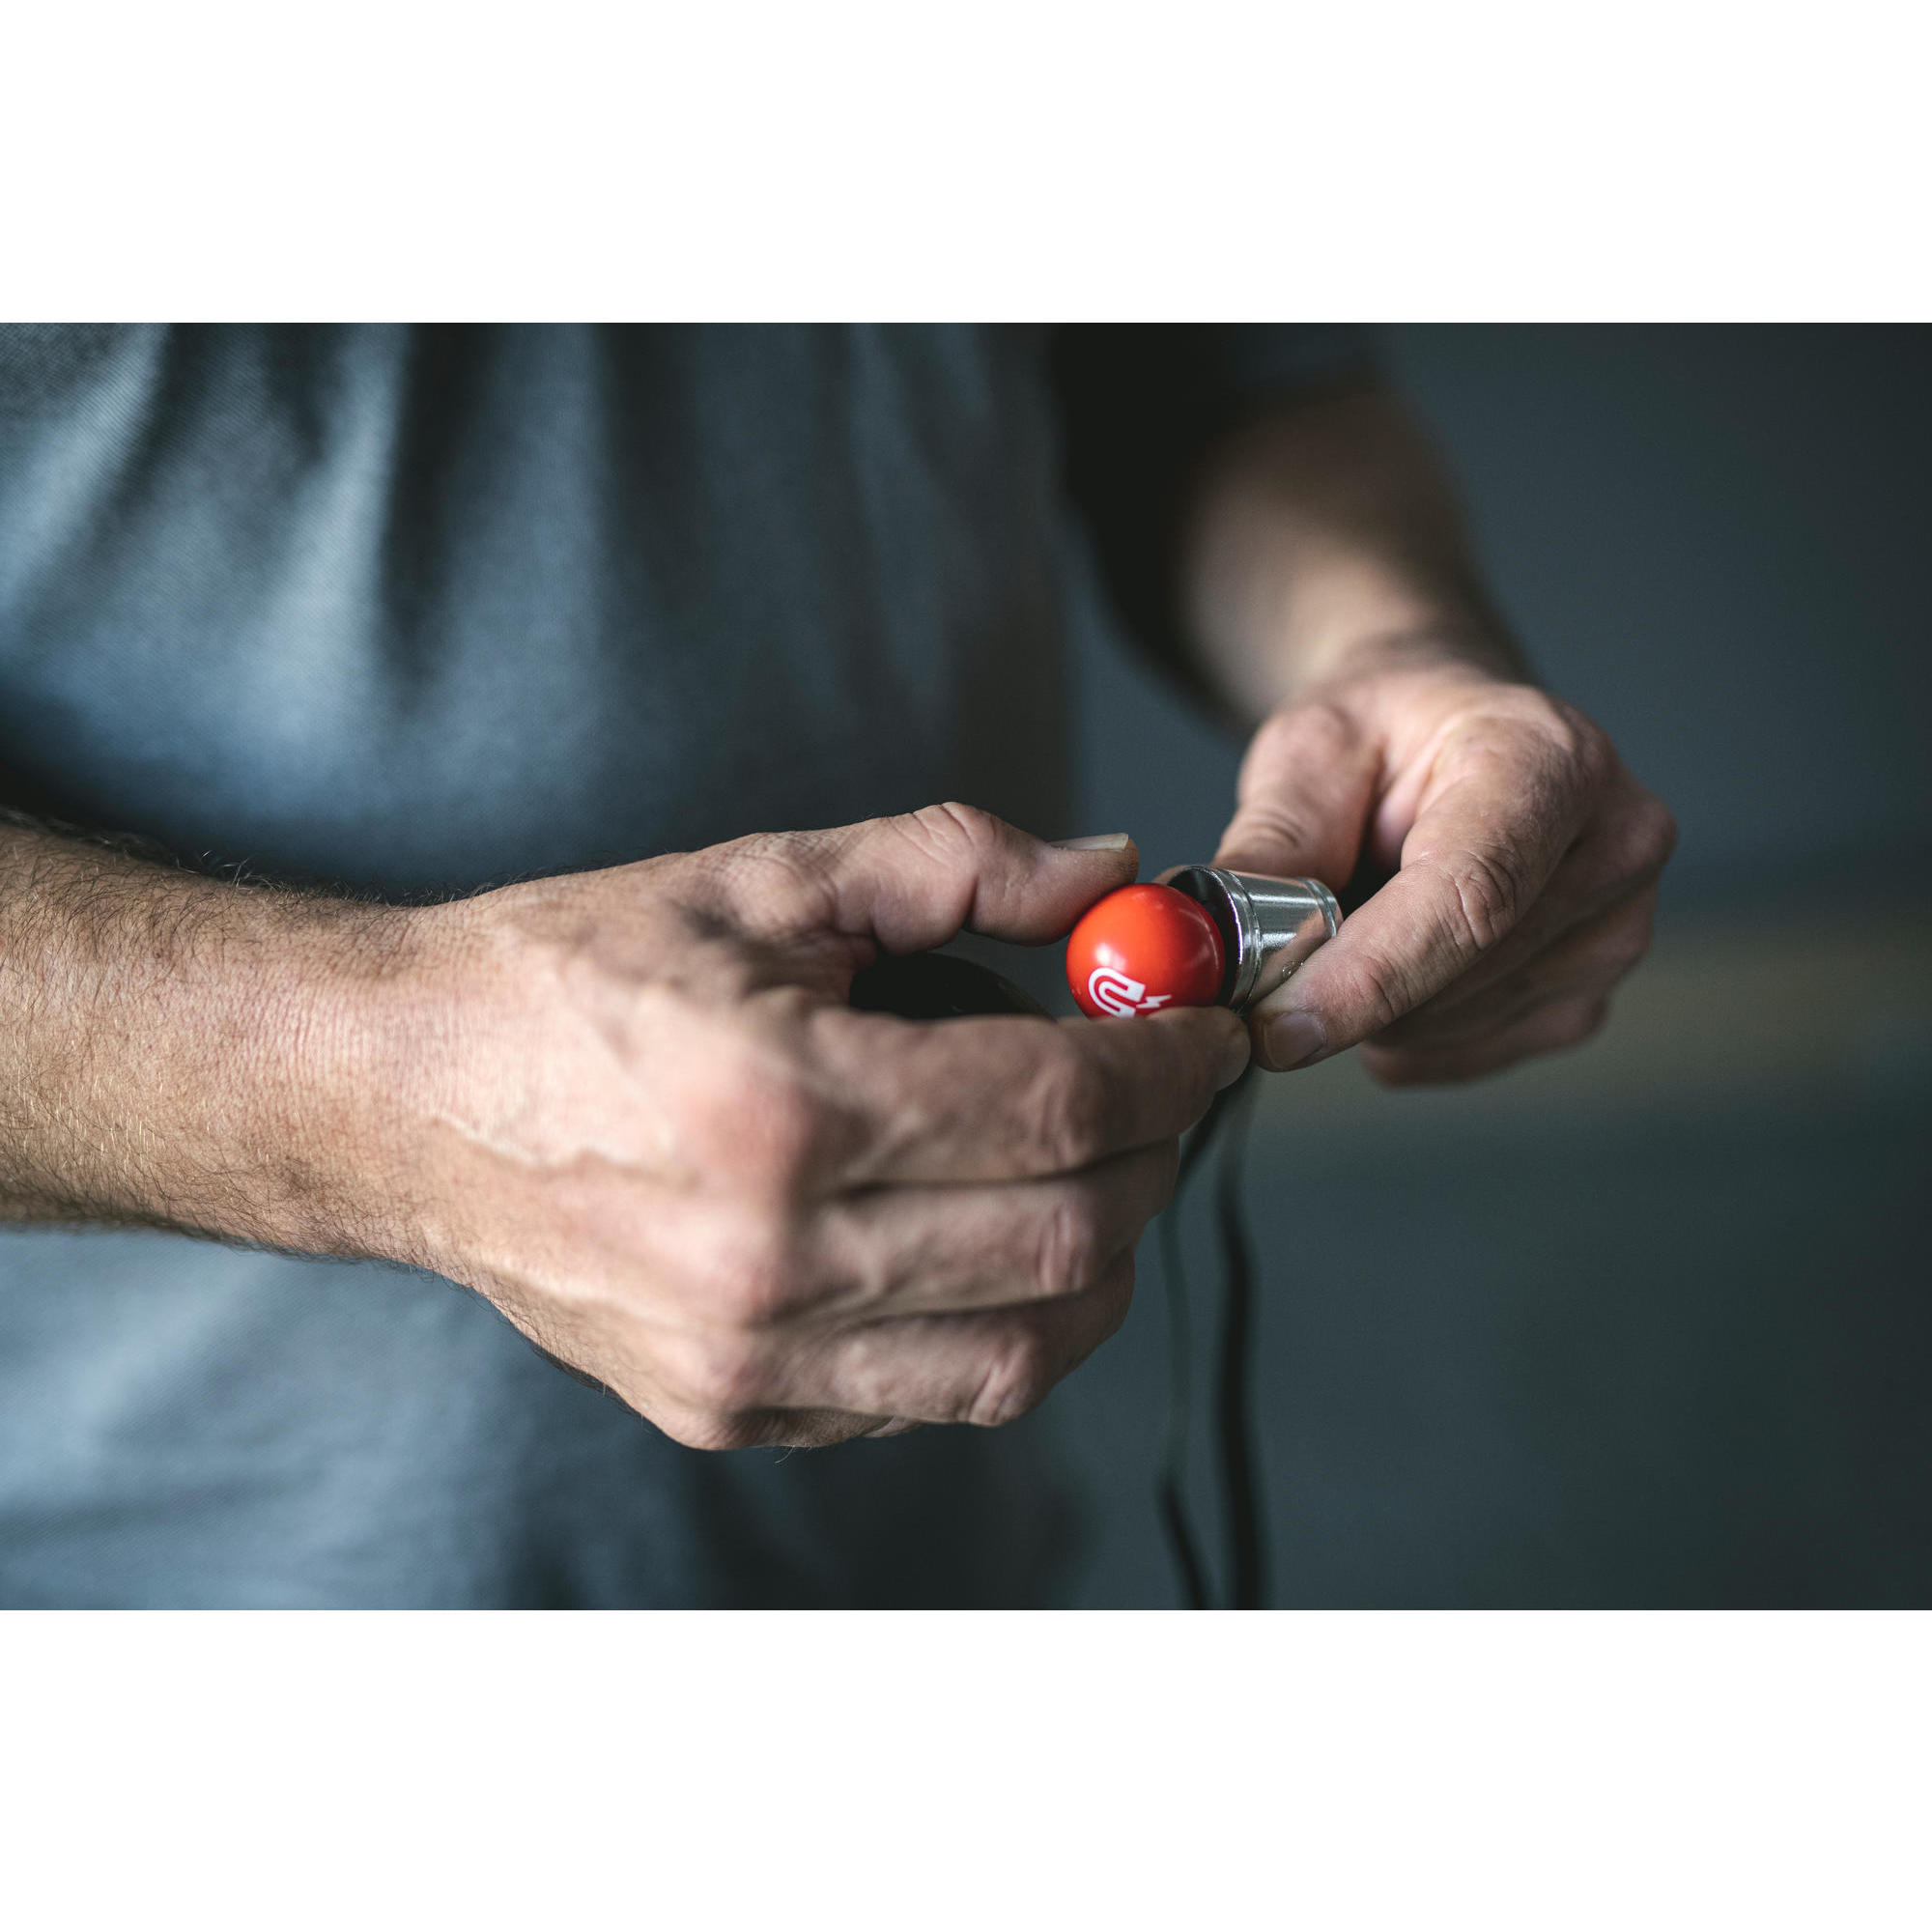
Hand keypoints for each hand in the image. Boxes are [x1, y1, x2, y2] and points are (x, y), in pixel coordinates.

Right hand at [384, 805, 1247, 1447]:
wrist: (407, 1097)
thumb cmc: (571, 976)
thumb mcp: (761, 878)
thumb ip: (953, 864)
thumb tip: (1107, 875)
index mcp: (787, 1103)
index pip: (1064, 1106)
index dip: (1169, 1064)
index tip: (1201, 1031)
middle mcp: (773, 1258)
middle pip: (1073, 1237)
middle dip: (1159, 1156)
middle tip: (1162, 1093)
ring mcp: (750, 1358)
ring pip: (1028, 1351)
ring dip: (1106, 1257)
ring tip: (1097, 1171)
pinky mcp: (731, 1410)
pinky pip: (935, 1397)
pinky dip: (1006, 1323)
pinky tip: (988, 1239)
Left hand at [1213, 657, 1675, 1081]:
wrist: (1444, 733)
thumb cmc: (1383, 732)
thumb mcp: (1306, 751)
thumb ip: (1269, 849)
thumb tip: (1221, 951)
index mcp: (1549, 759)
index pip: (1468, 897)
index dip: (1368, 976)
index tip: (1276, 1026)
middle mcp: (1612, 845)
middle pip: (1459, 975)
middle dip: (1341, 991)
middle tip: (1265, 960)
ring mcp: (1615, 930)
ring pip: (1451, 1028)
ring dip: (1368, 1005)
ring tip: (1357, 916)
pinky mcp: (1588, 996)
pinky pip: (1463, 1055)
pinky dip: (1399, 1029)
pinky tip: (1392, 957)